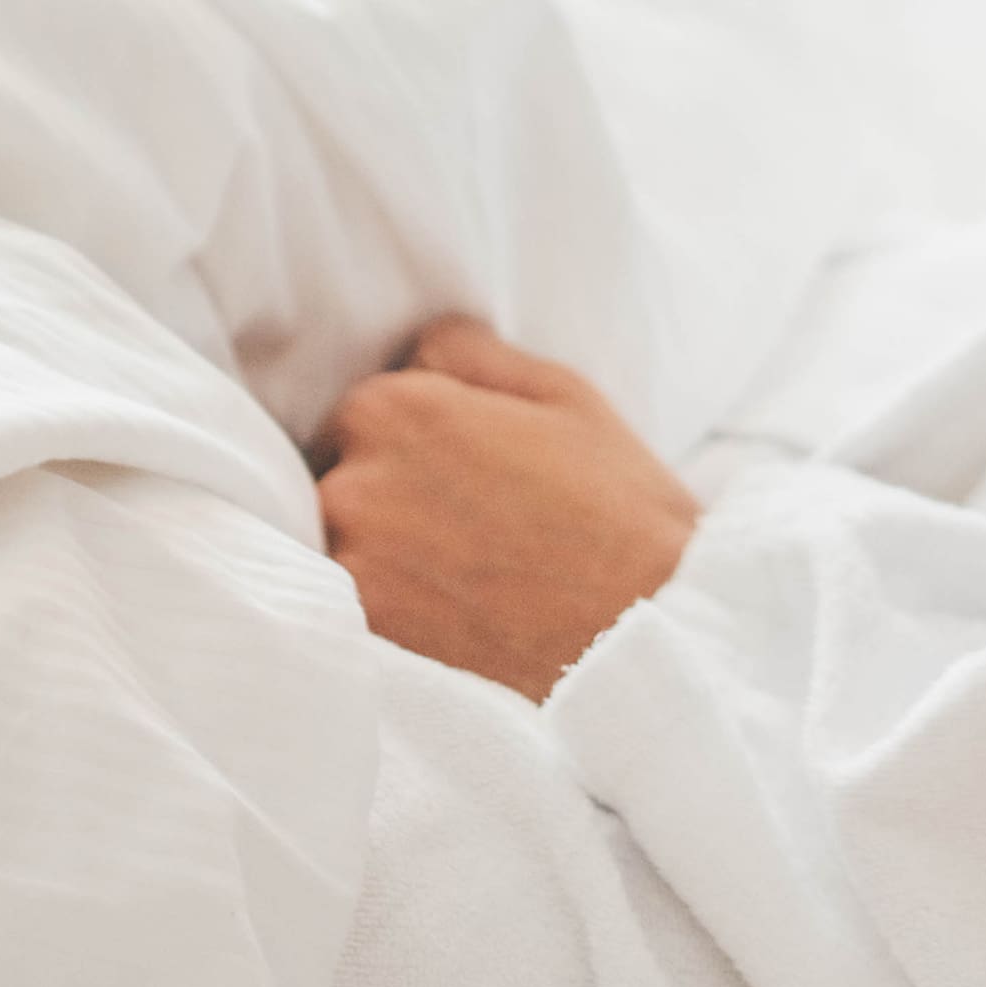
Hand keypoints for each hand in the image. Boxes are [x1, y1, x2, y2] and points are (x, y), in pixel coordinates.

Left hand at [311, 316, 701, 700]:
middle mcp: (353, 482)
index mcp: (395, 408)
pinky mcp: (363, 635)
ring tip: (459, 569)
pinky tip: (445, 608)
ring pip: (340, 540)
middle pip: (340, 472)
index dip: (416, 434)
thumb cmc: (616, 508)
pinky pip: (349, 602)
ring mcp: (351, 564)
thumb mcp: (560, 392)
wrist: (645, 637)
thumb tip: (420, 349)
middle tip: (464, 520)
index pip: (369, 406)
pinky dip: (386, 602)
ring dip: (381, 548)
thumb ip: (470, 353)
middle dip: (389, 488)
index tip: (459, 466)